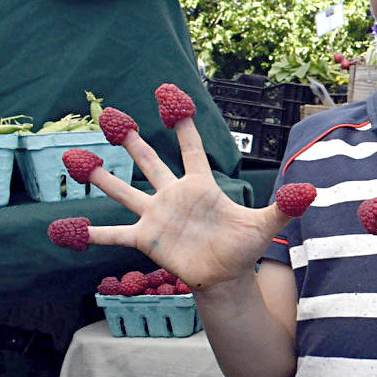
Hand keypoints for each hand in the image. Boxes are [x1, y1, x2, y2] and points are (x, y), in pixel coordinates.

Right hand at [80, 111, 295, 289]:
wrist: (226, 278)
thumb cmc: (243, 247)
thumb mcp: (266, 225)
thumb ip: (285, 206)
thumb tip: (310, 190)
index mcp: (202, 186)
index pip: (191, 150)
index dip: (183, 126)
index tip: (172, 98)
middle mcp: (174, 195)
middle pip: (148, 161)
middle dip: (131, 139)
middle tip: (111, 114)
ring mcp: (156, 215)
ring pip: (124, 189)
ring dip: (101, 175)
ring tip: (74, 157)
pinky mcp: (146, 239)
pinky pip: (113, 234)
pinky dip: (91, 233)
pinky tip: (66, 228)